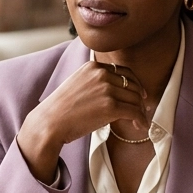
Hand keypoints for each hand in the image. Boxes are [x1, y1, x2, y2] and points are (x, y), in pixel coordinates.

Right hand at [16, 61, 149, 182]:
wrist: (50, 122)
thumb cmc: (61, 109)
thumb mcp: (77, 84)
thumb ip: (94, 82)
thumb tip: (116, 92)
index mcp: (93, 66)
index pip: (123, 72)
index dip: (135, 83)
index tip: (140, 94)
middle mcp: (102, 74)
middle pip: (132, 85)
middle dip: (139, 99)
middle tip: (142, 110)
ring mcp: (107, 90)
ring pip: (136, 99)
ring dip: (140, 111)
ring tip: (140, 120)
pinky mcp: (111, 106)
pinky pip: (134, 112)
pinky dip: (141, 120)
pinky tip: (140, 126)